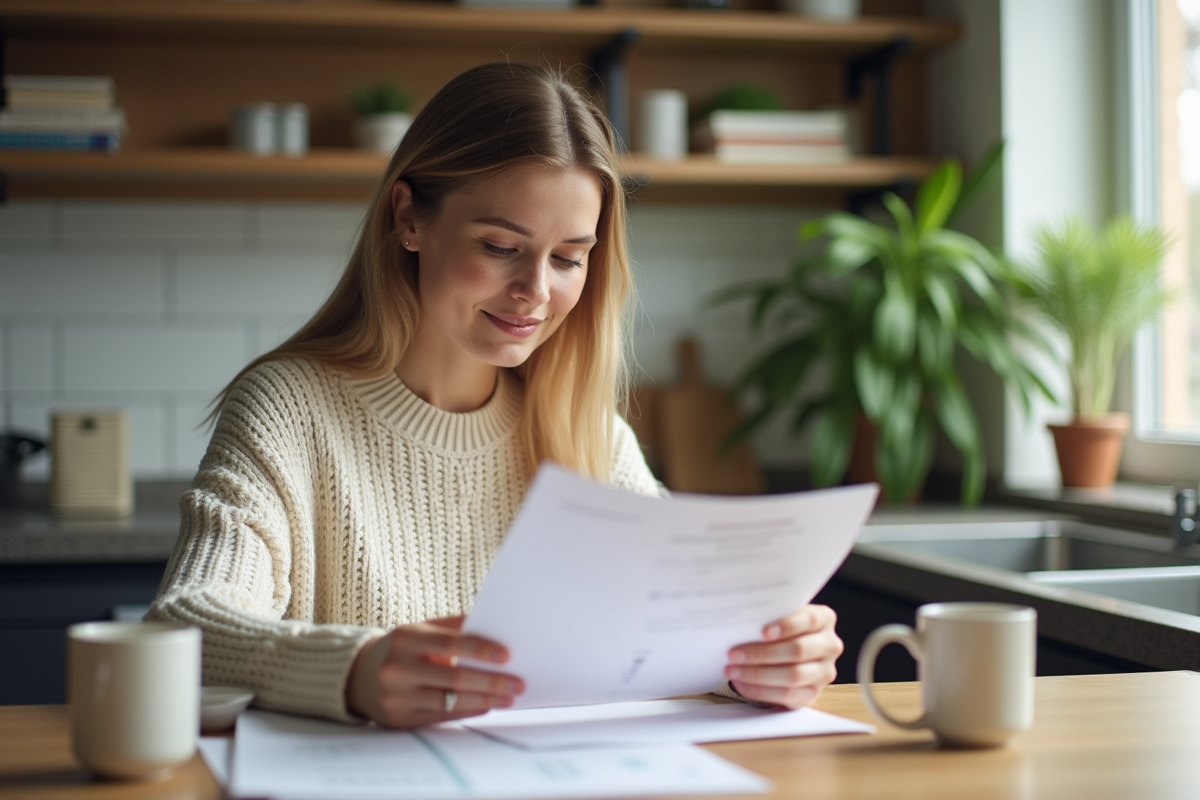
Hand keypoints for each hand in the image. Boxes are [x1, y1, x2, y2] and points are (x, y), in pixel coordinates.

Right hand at [345, 615, 524, 727]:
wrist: (359, 675)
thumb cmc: (402, 648)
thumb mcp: (421, 629)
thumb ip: (454, 627)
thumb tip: (494, 629)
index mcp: (405, 639)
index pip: (450, 643)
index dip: (480, 649)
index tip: (507, 655)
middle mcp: (397, 669)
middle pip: (454, 677)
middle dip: (491, 681)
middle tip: (517, 683)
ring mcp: (397, 697)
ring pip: (450, 702)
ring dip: (485, 700)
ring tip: (508, 697)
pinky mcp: (399, 719)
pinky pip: (441, 717)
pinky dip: (468, 711)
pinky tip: (487, 706)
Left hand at [724, 605, 842, 708]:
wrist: (787, 652)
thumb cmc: (779, 629)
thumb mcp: (779, 617)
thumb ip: (769, 616)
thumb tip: (742, 622)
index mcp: (824, 619)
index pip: (808, 620)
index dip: (786, 626)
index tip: (763, 632)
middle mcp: (830, 645)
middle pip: (798, 650)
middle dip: (762, 653)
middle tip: (734, 654)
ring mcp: (824, 671)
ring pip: (793, 676)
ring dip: (758, 675)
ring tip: (733, 670)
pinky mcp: (814, 693)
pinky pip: (787, 695)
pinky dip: (761, 690)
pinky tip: (742, 683)